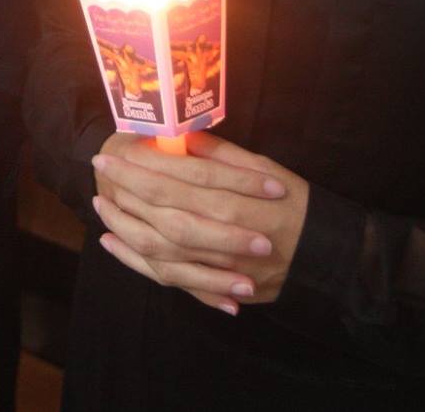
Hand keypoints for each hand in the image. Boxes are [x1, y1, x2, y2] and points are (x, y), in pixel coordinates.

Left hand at [91, 133, 308, 314]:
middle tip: (100, 172)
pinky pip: (171, 279)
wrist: (324, 254)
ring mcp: (220, 268)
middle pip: (162, 215)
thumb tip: (183, 137)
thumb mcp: (264, 168)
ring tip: (101, 208)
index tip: (110, 154)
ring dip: (125, 228)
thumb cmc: (293, 203)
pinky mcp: (217, 286)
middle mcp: (223, 237)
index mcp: (234, 201)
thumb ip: (222, 156)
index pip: (175, 182)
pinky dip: (139, 263)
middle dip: (126, 193)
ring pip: (161, 251)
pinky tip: (116, 244)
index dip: (139, 168)